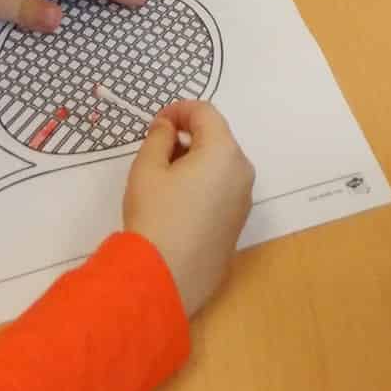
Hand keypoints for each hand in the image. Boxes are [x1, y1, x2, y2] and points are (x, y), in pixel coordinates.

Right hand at [122, 100, 254, 319]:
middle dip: (188, 138)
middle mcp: (242, 173)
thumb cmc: (154, 216)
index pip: (206, 113)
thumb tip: (168, 126)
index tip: (157, 123)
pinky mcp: (237, 226)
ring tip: (164, 181)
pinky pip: (223, 191)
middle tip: (157, 152)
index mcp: (224, 152)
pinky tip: (178, 205)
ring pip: (221, 166)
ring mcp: (243, 201)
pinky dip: (204, 186)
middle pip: (217, 139)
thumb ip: (159, 138)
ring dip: (196, 162)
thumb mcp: (147, 168)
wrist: (164, 280)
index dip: (179, 110)